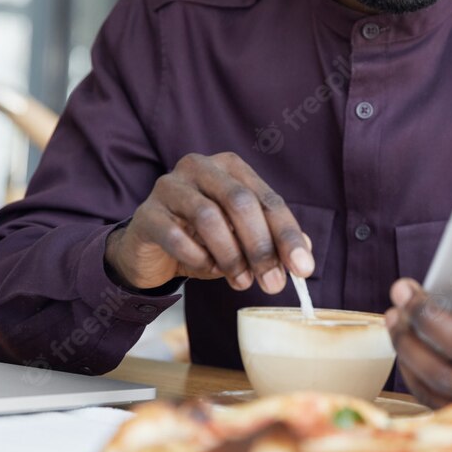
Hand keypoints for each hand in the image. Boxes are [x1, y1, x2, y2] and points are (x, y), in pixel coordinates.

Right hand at [104, 152, 314, 293]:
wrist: (151, 252)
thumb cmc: (203, 241)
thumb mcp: (242, 240)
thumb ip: (272, 241)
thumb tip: (304, 256)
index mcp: (230, 167)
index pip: (268, 199)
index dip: (288, 235)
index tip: (303, 270)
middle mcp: (199, 167)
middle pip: (239, 202)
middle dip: (261, 247)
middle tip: (273, 284)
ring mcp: (169, 186)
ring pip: (209, 217)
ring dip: (231, 256)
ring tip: (241, 282)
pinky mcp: (147, 214)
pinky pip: (176, 236)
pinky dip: (198, 258)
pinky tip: (206, 269)